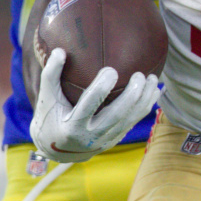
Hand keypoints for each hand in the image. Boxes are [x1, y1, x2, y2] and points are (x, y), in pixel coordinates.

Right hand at [28, 47, 157, 161]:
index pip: (89, 106)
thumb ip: (51, 75)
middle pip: (117, 115)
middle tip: (140, 75)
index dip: (101, 89)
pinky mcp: (114, 140)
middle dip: (132, 96)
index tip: (112, 70)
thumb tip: (60, 50)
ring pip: (130, 120)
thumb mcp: (46, 98)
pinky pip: (133, 122)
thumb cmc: (50, 117)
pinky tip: (154, 91)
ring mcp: (105, 141)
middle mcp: (90, 136)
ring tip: (153, 80)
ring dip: (144, 100)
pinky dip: (145, 107)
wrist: (57, 149)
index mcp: (72, 126)